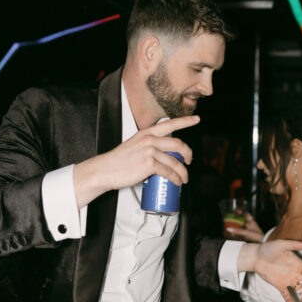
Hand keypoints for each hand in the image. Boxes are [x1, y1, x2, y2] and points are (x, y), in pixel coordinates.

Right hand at [73, 115, 199, 206]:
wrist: (105, 170)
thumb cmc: (118, 161)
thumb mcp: (134, 146)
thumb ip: (148, 146)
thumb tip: (162, 155)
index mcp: (146, 133)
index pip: (170, 124)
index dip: (185, 121)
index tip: (196, 119)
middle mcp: (149, 139)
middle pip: (178, 144)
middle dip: (188, 154)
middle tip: (189, 161)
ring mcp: (150, 151)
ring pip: (175, 161)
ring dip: (183, 172)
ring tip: (183, 178)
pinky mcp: (149, 164)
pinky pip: (169, 172)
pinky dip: (176, 178)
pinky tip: (177, 182)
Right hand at [224, 212, 264, 241]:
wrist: (264, 242)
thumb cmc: (257, 236)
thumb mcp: (246, 233)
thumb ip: (237, 231)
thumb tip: (228, 229)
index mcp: (252, 222)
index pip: (246, 214)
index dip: (241, 212)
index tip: (236, 211)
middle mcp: (252, 225)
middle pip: (245, 220)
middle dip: (239, 219)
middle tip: (233, 218)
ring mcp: (252, 230)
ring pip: (245, 226)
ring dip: (240, 226)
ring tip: (234, 226)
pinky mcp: (252, 235)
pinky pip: (245, 232)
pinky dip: (241, 232)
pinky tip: (238, 235)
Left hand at [238, 239, 301, 301]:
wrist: (256, 256)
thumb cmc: (269, 248)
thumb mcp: (282, 245)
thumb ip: (295, 245)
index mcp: (298, 264)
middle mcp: (295, 273)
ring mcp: (288, 280)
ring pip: (299, 289)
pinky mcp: (280, 285)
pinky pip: (286, 293)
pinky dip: (289, 299)